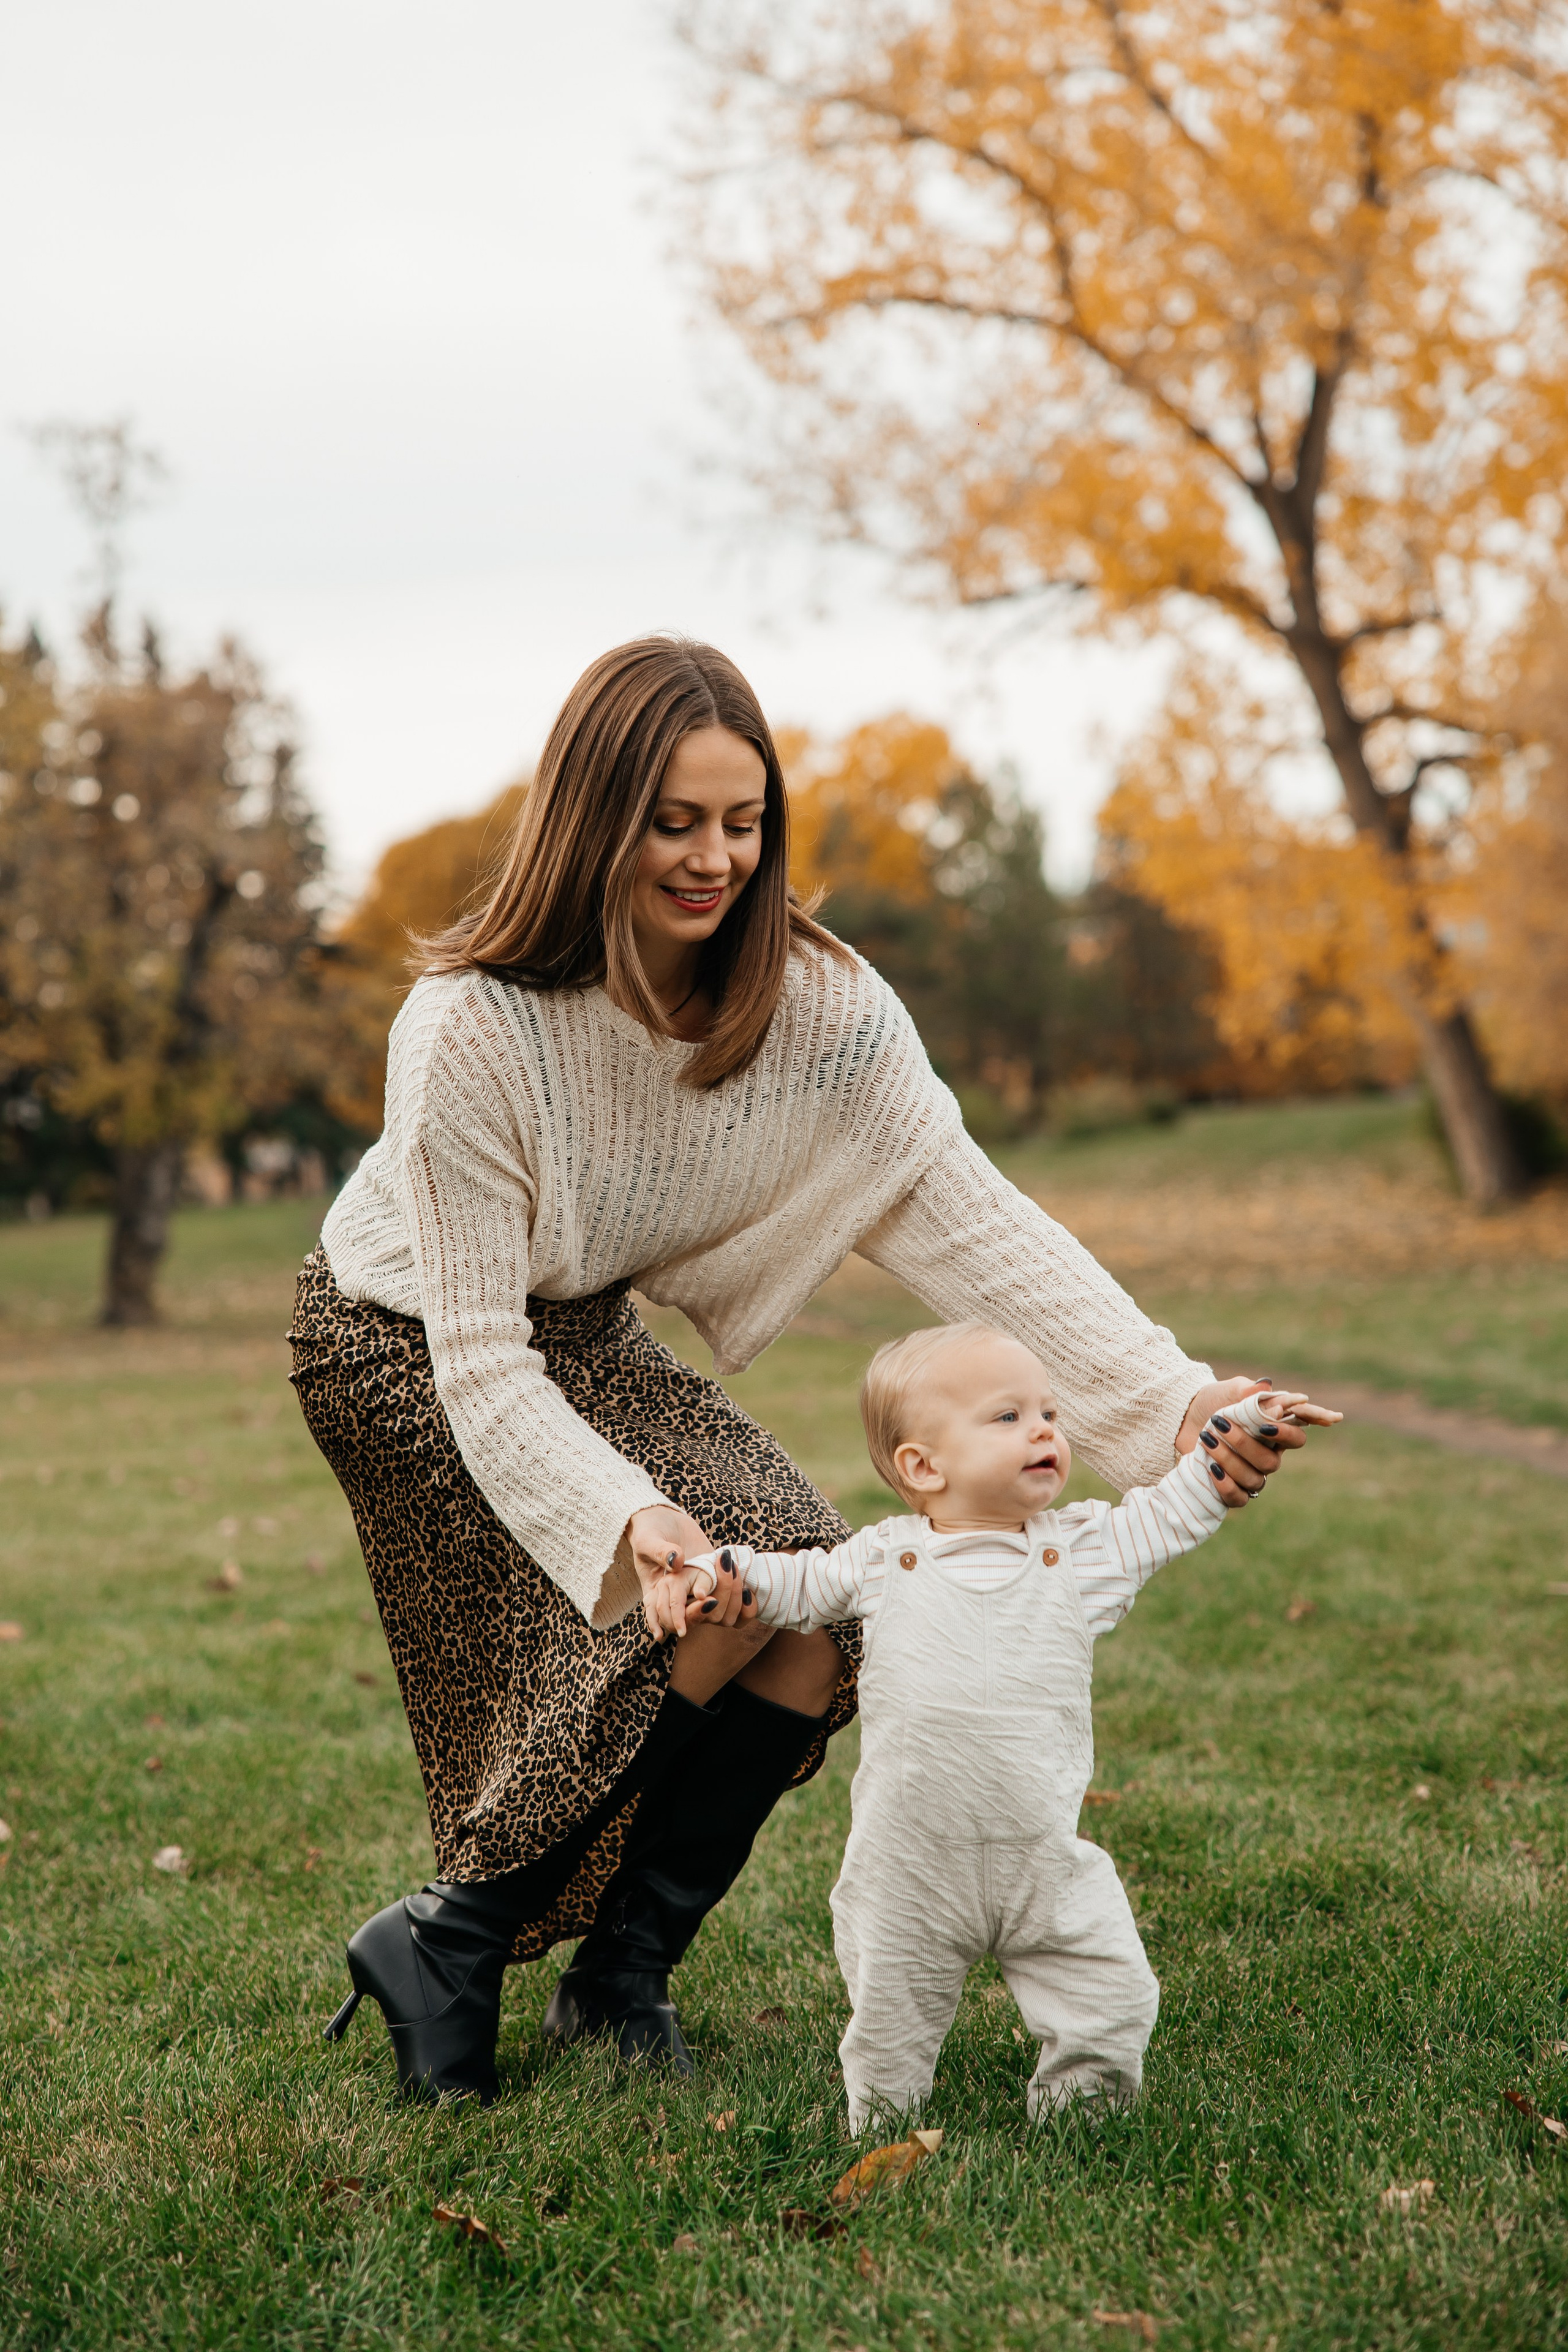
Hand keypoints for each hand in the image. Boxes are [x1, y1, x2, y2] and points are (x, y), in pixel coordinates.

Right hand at [626, 1509, 755, 1640]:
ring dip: (729, 1601)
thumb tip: (677, 1562)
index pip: (668, 1617)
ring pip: (715, 1617)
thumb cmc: (650, 1530)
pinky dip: (743, 1607)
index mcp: (658, 1594)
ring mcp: (699, 1593)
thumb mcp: (648, 1539)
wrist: (666, 1519)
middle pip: (694, 1620)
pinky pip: (732, 1608)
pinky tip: (747, 1594)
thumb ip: (660, 1551)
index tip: (702, 1608)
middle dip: (710, 1608)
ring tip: (733, 1570)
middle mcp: (680, 1598)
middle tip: (721, 1585)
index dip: (683, 1619)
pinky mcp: (716, 1585)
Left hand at [1177, 1375, 1293, 1504]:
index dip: (1287, 1435)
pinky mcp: (1231, 1488)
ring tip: (1207, 1440)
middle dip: (1244, 1445)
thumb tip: (1266, 1386)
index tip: (1264, 1426)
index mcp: (1274, 1432)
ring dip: (1229, 1461)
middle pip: (1271, 1463)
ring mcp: (1250, 1475)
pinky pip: (1239, 1498)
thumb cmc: (1214, 1401)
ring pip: (1254, 1480)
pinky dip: (1226, 1486)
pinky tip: (1212, 1469)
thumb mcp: (1231, 1390)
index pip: (1297, 1439)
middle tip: (1220, 1423)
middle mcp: (1267, 1456)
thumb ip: (1249, 1390)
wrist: (1184, 1416)